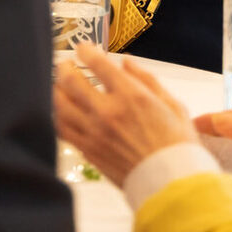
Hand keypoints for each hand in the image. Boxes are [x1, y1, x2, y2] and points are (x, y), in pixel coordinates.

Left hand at [53, 44, 199, 186]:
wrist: (172, 182)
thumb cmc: (177, 145)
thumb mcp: (172, 104)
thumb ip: (146, 80)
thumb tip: (126, 62)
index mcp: (131, 96)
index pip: (97, 63)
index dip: (85, 50)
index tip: (83, 48)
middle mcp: (108, 112)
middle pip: (70, 80)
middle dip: (64, 67)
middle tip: (65, 65)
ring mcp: (94, 132)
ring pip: (59, 104)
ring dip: (55, 89)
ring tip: (57, 84)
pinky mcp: (88, 150)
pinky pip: (61, 129)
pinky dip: (56, 115)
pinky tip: (59, 109)